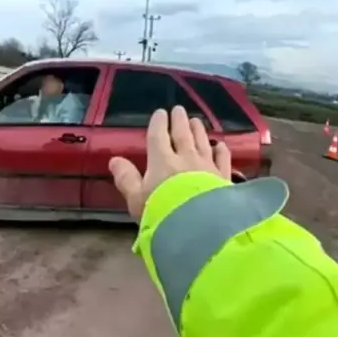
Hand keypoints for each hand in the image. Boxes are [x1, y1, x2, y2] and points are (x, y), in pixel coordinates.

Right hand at [108, 105, 231, 220]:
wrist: (198, 227)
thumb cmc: (162, 213)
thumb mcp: (136, 199)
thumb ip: (126, 179)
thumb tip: (114, 160)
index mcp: (162, 161)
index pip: (158, 136)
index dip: (158, 123)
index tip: (160, 113)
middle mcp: (185, 158)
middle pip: (182, 134)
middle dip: (180, 120)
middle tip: (179, 109)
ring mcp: (207, 166)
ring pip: (202, 142)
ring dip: (199, 130)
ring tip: (196, 121)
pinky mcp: (223, 178)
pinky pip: (222, 159)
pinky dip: (221, 150)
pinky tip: (221, 145)